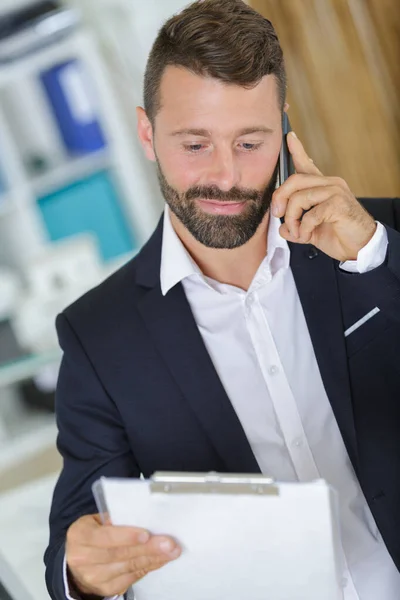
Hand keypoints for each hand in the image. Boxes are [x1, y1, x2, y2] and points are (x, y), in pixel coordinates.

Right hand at [66, 514, 180, 597]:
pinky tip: (159, 560)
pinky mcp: (106, 588)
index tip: (146, 534)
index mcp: (80, 535)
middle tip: (169, 543)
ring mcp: (94, 576)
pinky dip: (148, 567)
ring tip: (170, 551)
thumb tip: (143, 517)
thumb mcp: (96, 520)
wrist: (77, 560)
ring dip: (153, 559)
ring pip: (128, 567)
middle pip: (120, 554)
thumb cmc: (92, 534)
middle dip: (148, 548)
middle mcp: (83, 558)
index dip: (126, 536)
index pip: (105, 536)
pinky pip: (131, 578)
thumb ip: (114, 519)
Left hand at [271, 132, 376, 261]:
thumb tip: (282, 228)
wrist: (360, 247)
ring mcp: (335, 192)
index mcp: (323, 187)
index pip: (307, 165)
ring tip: (297, 232)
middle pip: (294, 180)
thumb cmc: (340, 235)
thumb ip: (295, 226)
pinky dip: (303, 228)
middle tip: (277, 215)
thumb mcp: (311, 230)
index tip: (289, 137)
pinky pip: (310, 214)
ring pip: (299, 198)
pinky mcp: (338, 204)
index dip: (296, 150)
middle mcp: (330, 184)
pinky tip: (306, 236)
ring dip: (292, 219)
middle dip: (280, 198)